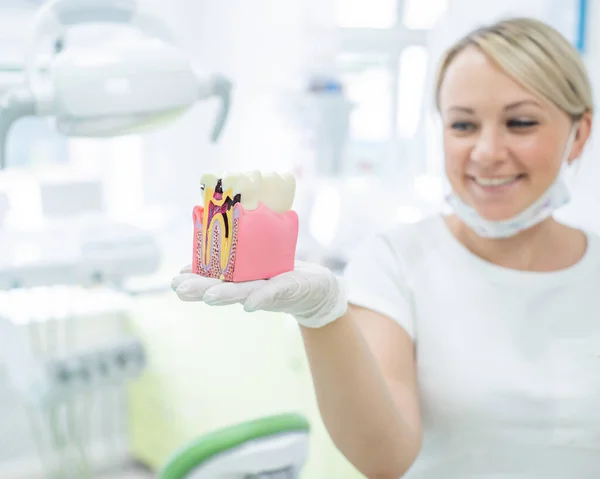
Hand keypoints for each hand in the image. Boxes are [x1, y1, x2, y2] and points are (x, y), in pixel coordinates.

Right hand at [171, 261, 346, 327]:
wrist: (317, 290)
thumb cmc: (286, 272)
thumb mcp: (264, 258)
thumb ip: (243, 250)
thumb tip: (218, 229)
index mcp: (244, 280)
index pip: (216, 279)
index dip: (196, 280)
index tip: (175, 280)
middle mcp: (253, 288)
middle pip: (225, 289)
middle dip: (202, 290)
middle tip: (180, 290)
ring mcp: (270, 291)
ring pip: (245, 293)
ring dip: (226, 295)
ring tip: (207, 296)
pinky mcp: (289, 289)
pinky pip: (274, 293)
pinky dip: (261, 299)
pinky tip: (249, 305)